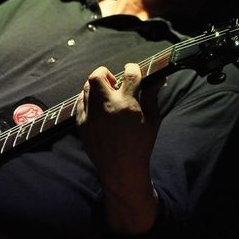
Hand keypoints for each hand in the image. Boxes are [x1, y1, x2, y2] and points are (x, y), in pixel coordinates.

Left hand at [75, 63, 162, 190]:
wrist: (120, 170)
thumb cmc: (140, 145)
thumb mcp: (152, 120)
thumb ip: (152, 97)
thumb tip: (158, 79)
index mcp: (127, 104)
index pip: (130, 74)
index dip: (133, 68)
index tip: (133, 70)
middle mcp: (106, 106)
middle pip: (98, 76)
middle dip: (106, 73)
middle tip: (114, 81)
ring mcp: (91, 115)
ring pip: (87, 87)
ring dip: (97, 86)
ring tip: (107, 94)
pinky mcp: (81, 123)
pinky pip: (80, 101)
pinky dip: (88, 98)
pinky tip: (98, 105)